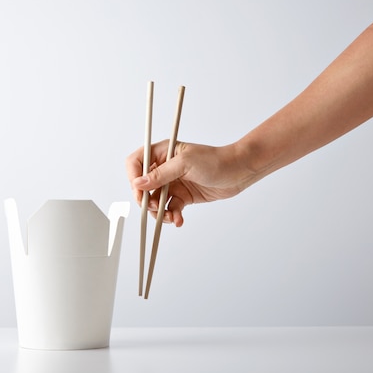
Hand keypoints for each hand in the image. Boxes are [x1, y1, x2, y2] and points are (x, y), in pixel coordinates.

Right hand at [125, 140, 254, 226]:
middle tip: (154, 208)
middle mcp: (165, 167)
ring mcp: (173, 182)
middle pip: (143, 185)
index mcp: (162, 152)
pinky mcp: (183, 196)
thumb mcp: (185, 164)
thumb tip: (138, 183)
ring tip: (170, 217)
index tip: (139, 192)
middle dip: (146, 200)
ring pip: (155, 200)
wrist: (238, 172)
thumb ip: (160, 175)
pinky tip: (179, 220)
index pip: (136, 162)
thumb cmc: (216, 160)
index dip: (134, 177)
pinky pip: (170, 208)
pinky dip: (172, 216)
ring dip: (159, 212)